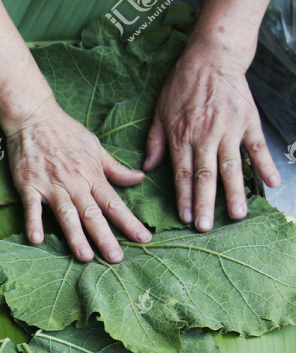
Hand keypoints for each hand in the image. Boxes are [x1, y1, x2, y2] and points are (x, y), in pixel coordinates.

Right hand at [4, 99, 152, 262]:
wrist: (34, 117)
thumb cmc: (66, 131)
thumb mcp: (96, 147)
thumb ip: (115, 168)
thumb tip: (139, 178)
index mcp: (92, 175)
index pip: (114, 203)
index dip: (130, 222)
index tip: (144, 239)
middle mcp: (74, 183)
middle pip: (92, 214)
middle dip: (105, 237)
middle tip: (117, 258)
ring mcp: (51, 185)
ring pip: (66, 214)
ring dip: (75, 236)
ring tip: (85, 257)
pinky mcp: (29, 185)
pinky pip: (32, 207)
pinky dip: (33, 222)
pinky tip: (35, 239)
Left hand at [143, 44, 280, 231]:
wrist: (212, 58)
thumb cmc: (182, 85)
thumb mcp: (159, 112)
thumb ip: (155, 142)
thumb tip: (147, 169)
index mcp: (182, 136)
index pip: (182, 174)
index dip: (183, 198)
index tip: (185, 218)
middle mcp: (205, 136)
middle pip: (205, 176)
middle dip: (205, 203)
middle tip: (205, 227)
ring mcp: (229, 130)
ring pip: (232, 167)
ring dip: (234, 192)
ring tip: (236, 215)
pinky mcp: (249, 122)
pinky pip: (258, 148)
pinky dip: (265, 166)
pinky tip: (272, 184)